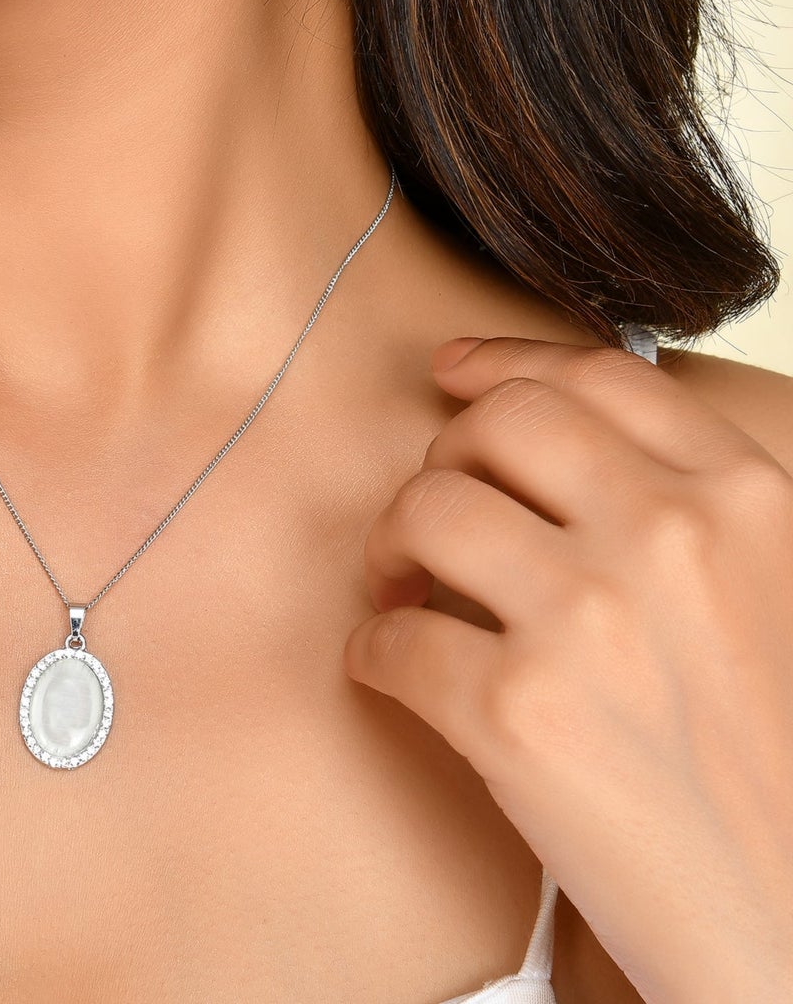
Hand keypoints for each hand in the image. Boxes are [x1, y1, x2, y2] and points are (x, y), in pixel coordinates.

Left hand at [343, 335, 792, 1003]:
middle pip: (498, 423)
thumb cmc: (779, 765)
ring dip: (391, 545)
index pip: (596, 373)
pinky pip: (391, 637)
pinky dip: (374, 650)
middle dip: (443, 452)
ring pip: (426, 508)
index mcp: (745, 499)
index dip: (505, 361)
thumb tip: (556, 428)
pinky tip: (396, 670)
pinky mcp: (518, 716)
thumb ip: (694, 507)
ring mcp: (590, 621)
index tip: (454, 372)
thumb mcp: (778, 589)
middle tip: (432, 510)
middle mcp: (669, 537)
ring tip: (403, 589)